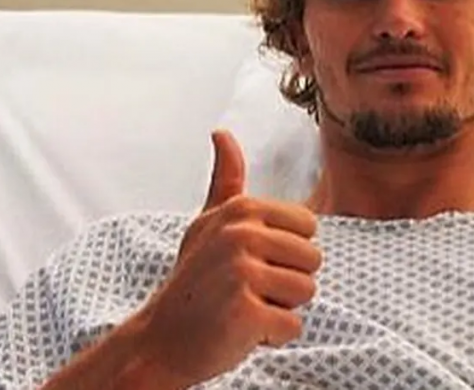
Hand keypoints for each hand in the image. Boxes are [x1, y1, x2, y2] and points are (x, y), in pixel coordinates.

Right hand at [133, 129, 322, 385]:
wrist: (161, 339)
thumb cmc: (194, 282)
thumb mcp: (207, 224)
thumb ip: (225, 180)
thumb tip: (221, 132)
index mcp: (242, 209)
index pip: (308, 228)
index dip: (286, 252)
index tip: (251, 262)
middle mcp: (242, 235)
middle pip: (312, 260)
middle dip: (286, 282)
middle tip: (245, 290)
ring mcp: (242, 273)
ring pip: (306, 292)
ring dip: (280, 309)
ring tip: (243, 307)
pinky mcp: (245, 312)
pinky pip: (291, 326)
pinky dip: (271, 337)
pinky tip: (240, 331)